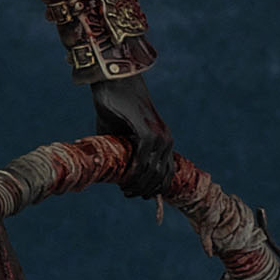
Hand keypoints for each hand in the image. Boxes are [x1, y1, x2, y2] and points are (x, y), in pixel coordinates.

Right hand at [89, 74, 176, 199]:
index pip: (166, 172)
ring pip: (153, 171)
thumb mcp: (120, 136)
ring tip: (125, 190)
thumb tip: (113, 173)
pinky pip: (144, 159)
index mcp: (164, 141)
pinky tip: (124, 178)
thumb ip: (122, 153)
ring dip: (139, 184)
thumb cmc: (115, 108)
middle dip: (145, 190)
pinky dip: (135, 172)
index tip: (139, 196)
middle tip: (128, 194)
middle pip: (160, 175)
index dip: (154, 188)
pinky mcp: (149, 131)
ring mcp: (160, 136)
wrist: (114, 83)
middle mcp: (166, 140)